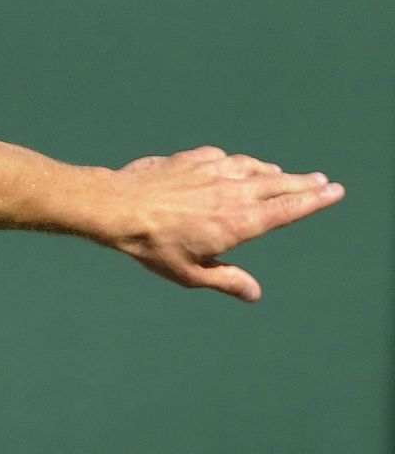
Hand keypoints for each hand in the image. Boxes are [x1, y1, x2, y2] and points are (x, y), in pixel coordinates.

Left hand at [102, 146, 342, 300]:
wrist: (120, 208)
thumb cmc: (153, 246)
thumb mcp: (191, 274)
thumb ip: (227, 281)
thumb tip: (254, 294)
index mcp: (239, 222)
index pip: (287, 210)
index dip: (314, 201)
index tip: (334, 192)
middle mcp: (234, 192)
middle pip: (279, 184)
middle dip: (303, 183)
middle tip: (321, 181)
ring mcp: (216, 171)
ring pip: (255, 168)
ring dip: (273, 172)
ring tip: (284, 175)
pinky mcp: (196, 158)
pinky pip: (226, 159)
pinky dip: (239, 163)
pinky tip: (238, 166)